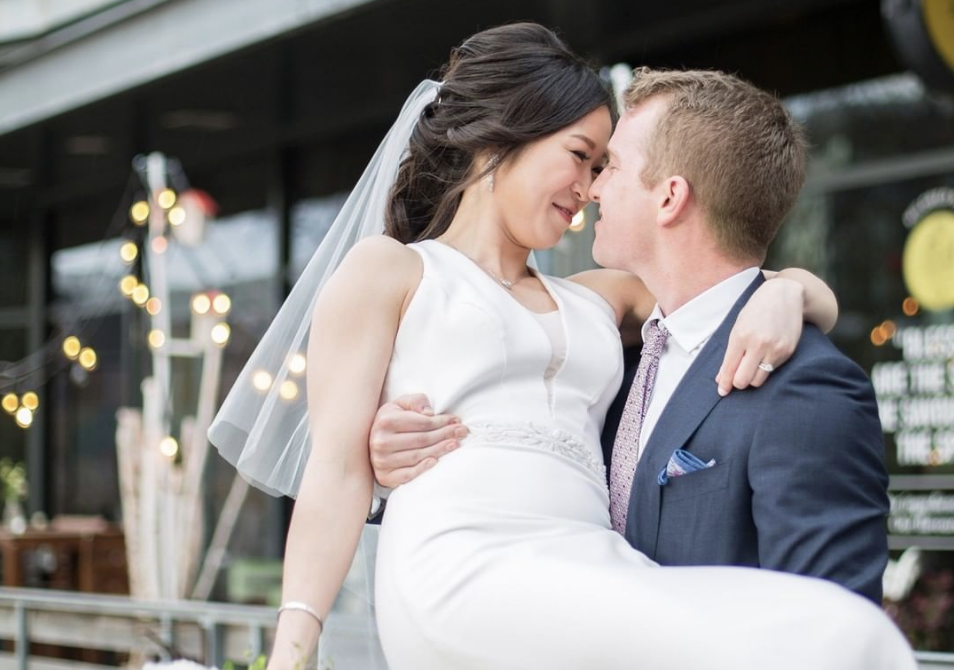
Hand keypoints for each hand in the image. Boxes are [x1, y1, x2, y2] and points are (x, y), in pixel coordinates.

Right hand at [369, 394, 467, 487]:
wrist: (371, 440)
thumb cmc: (391, 420)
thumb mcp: (400, 404)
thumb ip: (416, 401)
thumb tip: (430, 414)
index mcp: (385, 421)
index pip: (422, 423)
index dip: (442, 422)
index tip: (456, 421)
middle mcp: (381, 441)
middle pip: (422, 439)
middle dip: (445, 435)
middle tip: (462, 432)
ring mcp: (382, 460)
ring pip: (418, 456)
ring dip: (440, 450)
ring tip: (455, 444)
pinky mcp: (385, 476)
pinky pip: (407, 474)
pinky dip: (423, 469)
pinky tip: (436, 461)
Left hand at [716, 278, 804, 395]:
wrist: (785, 295)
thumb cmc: (756, 310)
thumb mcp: (738, 327)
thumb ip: (730, 353)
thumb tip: (721, 378)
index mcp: (741, 336)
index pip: (729, 369)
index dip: (724, 384)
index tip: (722, 391)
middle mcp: (758, 344)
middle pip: (743, 380)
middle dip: (737, 383)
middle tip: (736, 379)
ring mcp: (775, 349)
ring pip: (758, 380)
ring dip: (752, 378)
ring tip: (750, 368)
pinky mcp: (787, 352)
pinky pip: (773, 371)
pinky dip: (766, 369)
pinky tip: (764, 357)